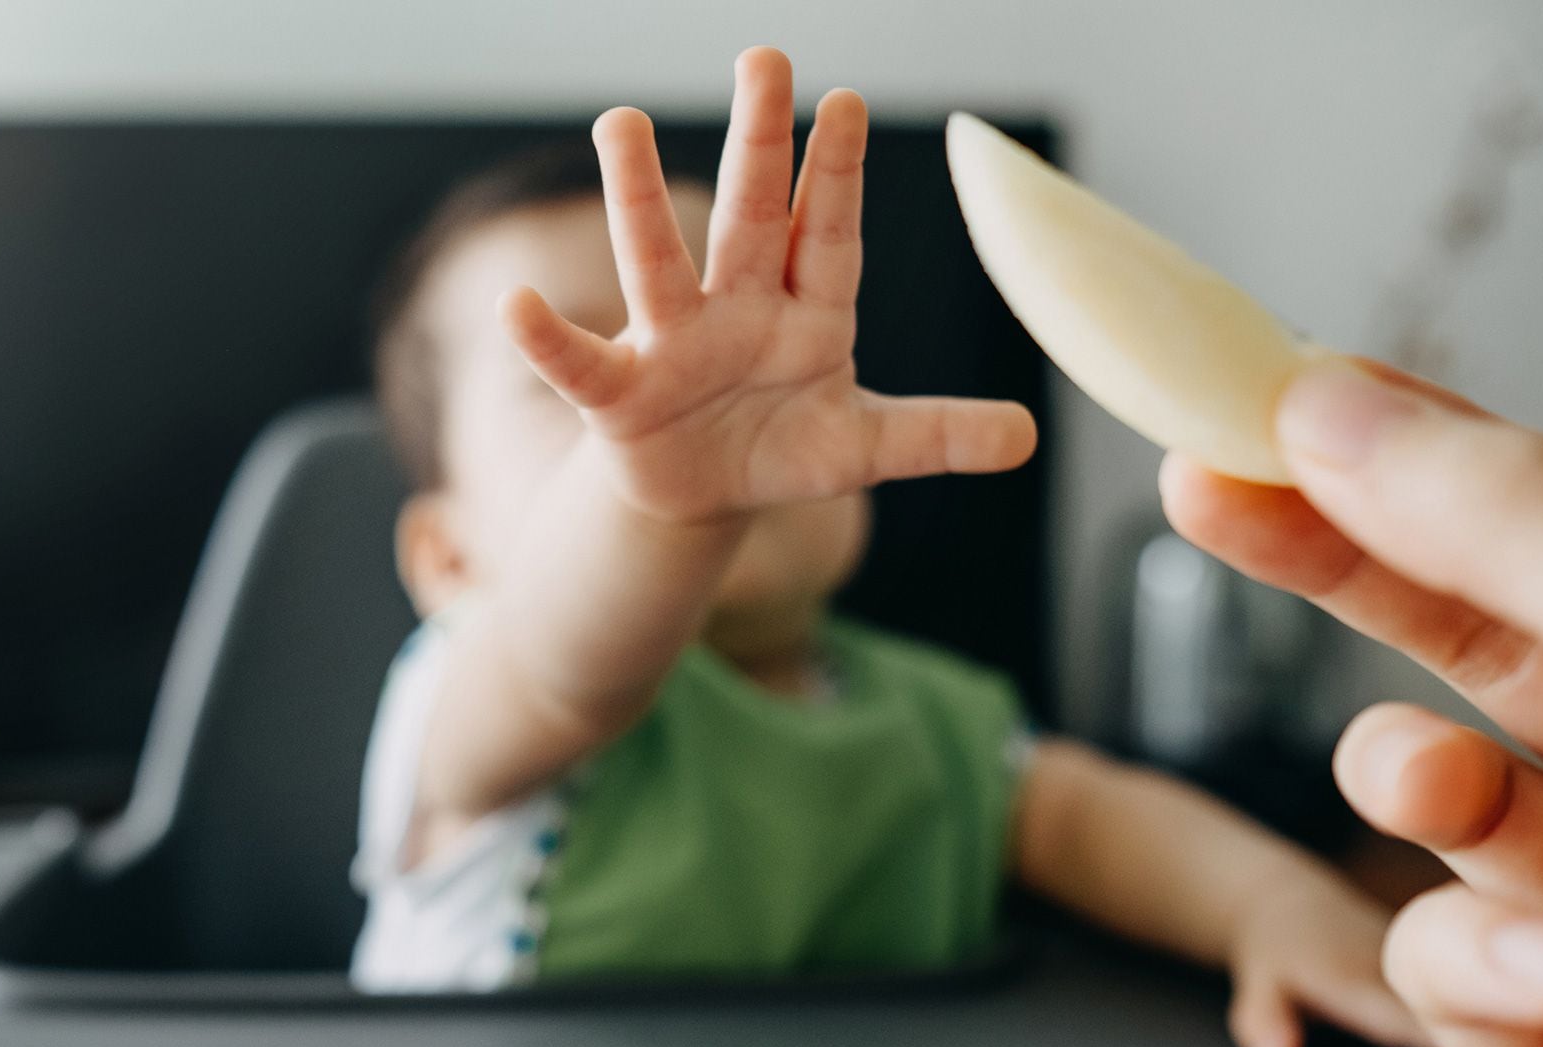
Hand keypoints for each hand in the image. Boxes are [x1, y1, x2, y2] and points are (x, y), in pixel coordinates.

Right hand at [499, 47, 1034, 523]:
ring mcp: (674, 343)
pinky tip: (516, 306)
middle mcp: (737, 309)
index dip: (833, 175)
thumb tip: (1026, 436)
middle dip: (759, 143)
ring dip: (639, 195)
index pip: (826, 234)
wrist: (702, 493)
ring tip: (622, 122)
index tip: (844, 104)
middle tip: (765, 57)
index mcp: (807, 312)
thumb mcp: (863, 448)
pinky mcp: (619, 395)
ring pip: (655, 260)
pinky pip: (579, 363)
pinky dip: (547, 339)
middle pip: (750, 217)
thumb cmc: (782, 448)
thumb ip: (936, 435)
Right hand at [1161, 359, 1542, 1046]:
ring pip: (1426, 813)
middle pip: (1451, 632)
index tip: (1257, 398)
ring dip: (1427, 804)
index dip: (1387, 445)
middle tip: (1205, 491)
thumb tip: (1334, 406)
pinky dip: (1483, 979)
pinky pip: (1445, 977)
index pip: (1528, 516)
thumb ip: (1509, 521)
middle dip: (1327, 569)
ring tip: (1469, 812)